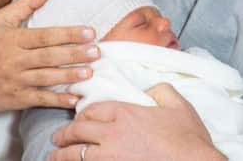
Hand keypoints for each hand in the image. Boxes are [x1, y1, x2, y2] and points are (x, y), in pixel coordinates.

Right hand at [0, 0, 100, 111]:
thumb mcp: (1, 21)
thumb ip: (28, 2)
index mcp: (13, 40)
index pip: (45, 36)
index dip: (68, 34)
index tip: (90, 32)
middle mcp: (14, 60)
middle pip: (48, 56)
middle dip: (74, 54)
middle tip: (96, 51)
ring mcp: (15, 81)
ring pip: (46, 78)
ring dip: (69, 76)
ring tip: (90, 72)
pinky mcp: (15, 99)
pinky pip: (39, 99)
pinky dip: (57, 100)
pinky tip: (74, 98)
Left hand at [50, 83, 226, 160]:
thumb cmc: (188, 138)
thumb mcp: (178, 105)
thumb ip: (161, 90)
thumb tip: (151, 89)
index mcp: (126, 114)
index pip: (93, 110)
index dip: (83, 114)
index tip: (79, 119)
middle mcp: (112, 134)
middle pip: (77, 132)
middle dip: (64, 135)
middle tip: (57, 138)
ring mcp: (110, 158)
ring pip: (74, 155)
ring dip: (61, 155)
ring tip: (55, 156)